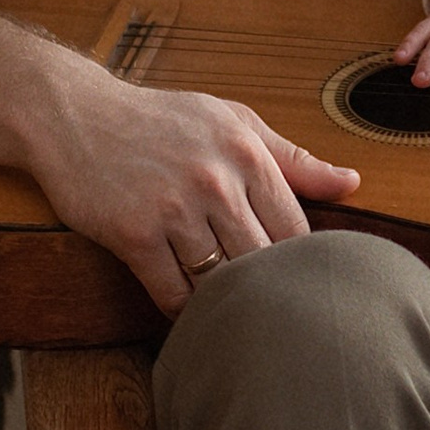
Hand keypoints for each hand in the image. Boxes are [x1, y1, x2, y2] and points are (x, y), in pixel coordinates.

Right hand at [23, 67, 361, 317]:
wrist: (76, 114)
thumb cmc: (162, 120)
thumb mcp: (233, 123)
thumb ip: (294, 159)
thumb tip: (353, 184)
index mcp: (247, 153)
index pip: (296, 230)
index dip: (298, 263)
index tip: (293, 279)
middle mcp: (216, 181)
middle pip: (263, 261)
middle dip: (267, 289)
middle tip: (270, 311)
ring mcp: (173, 209)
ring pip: (220, 281)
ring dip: (225, 303)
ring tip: (232, 315)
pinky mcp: (133, 234)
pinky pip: (173, 292)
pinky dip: (184, 310)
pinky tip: (189, 312)